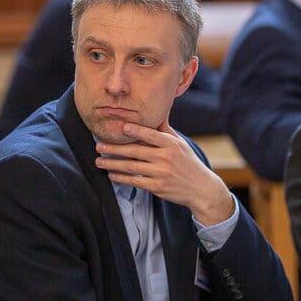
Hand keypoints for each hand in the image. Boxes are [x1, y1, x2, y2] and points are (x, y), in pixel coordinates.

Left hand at [95, 121, 233, 225]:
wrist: (201, 188)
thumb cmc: (188, 163)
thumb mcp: (180, 144)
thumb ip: (165, 130)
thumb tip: (158, 111)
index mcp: (171, 144)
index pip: (151, 134)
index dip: (136, 130)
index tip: (121, 126)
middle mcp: (166, 158)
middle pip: (135, 151)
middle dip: (114, 148)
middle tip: (99, 146)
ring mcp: (161, 173)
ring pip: (131, 166)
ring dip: (112, 164)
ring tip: (99, 161)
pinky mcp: (157, 187)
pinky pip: (135, 181)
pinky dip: (121, 178)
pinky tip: (111, 174)